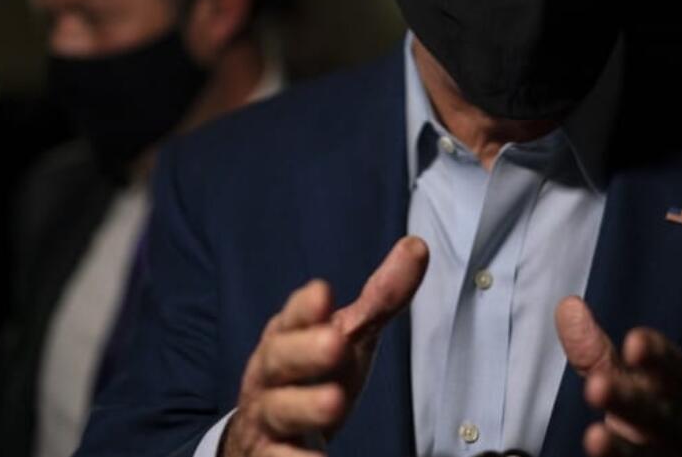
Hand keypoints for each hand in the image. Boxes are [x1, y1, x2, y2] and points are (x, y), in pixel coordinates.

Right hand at [222, 236, 428, 456]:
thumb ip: (380, 298)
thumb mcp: (347, 335)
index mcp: (288, 336)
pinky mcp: (269, 456)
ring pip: (279, 410)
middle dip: (304, 350)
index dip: (303, 308)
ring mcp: (268, 416)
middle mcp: (271, 373)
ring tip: (333, 404)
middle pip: (279, 358)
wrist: (263, 434)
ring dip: (305, 406)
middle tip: (335, 344)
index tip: (322, 294)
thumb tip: (418, 246)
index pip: (291, 317)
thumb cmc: (313, 373)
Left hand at [556, 297, 681, 456]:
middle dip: (631, 401)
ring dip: (623, 448)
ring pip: (652, 454)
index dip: (657, 355)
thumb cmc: (654, 417)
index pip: (674, 368)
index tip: (632, 342)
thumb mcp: (627, 381)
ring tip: (593, 437)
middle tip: (596, 386)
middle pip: (662, 414)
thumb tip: (568, 304)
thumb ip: (596, 351)